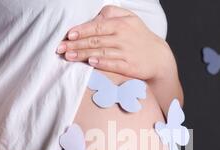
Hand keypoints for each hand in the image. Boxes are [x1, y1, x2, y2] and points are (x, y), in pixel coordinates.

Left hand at [56, 5, 174, 80]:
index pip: (97, 26)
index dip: (81, 30)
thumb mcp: (129, 18)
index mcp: (121, 24)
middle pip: (96, 40)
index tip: (68, 34)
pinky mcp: (130, 66)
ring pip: (101, 52)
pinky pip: (113, 64)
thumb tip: (92, 18)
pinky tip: (90, 63)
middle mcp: (123, 37)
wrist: (159, 57)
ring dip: (83, 54)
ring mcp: (127, 52)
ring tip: (69, 56)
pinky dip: (101, 63)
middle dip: (76, 44)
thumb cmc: (139, 36)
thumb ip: (111, 14)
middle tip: (61, 48)